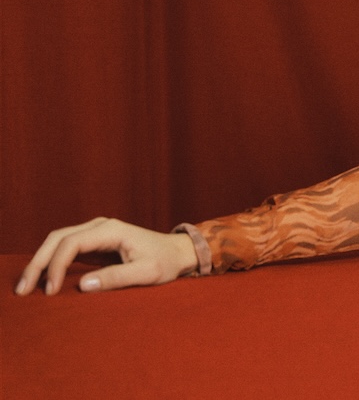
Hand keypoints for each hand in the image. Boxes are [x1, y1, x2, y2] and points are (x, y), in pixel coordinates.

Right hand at [15, 217, 198, 295]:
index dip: (56, 266)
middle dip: (38, 262)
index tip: (50, 291)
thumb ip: (117, 278)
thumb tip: (83, 285)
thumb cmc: (164, 261)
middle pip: (57, 238)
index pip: (72, 243)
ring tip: (26, 287)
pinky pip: (65, 248)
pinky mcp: (93, 242)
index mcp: (111, 230)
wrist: (176, 252)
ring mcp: (95, 232)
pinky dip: (50, 262)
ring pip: (57, 241)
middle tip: (23, 290)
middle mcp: (100, 226)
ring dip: (40, 261)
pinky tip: (41, 280)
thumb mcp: (147, 273)